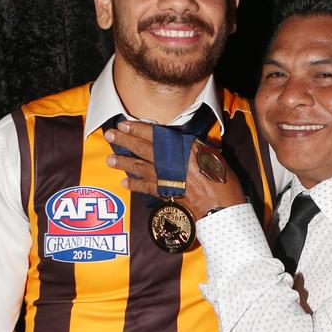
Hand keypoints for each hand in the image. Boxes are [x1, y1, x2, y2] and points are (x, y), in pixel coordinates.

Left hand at [105, 121, 245, 219]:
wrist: (222, 206)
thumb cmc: (223, 180)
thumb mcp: (212, 155)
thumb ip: (194, 147)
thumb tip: (182, 142)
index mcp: (184, 148)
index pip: (156, 135)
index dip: (138, 129)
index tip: (124, 124)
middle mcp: (172, 161)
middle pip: (143, 148)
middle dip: (125, 141)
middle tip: (109, 135)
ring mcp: (166, 178)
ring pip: (140, 167)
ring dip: (123, 163)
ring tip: (110, 159)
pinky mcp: (164, 194)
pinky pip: (145, 188)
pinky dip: (134, 185)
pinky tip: (124, 183)